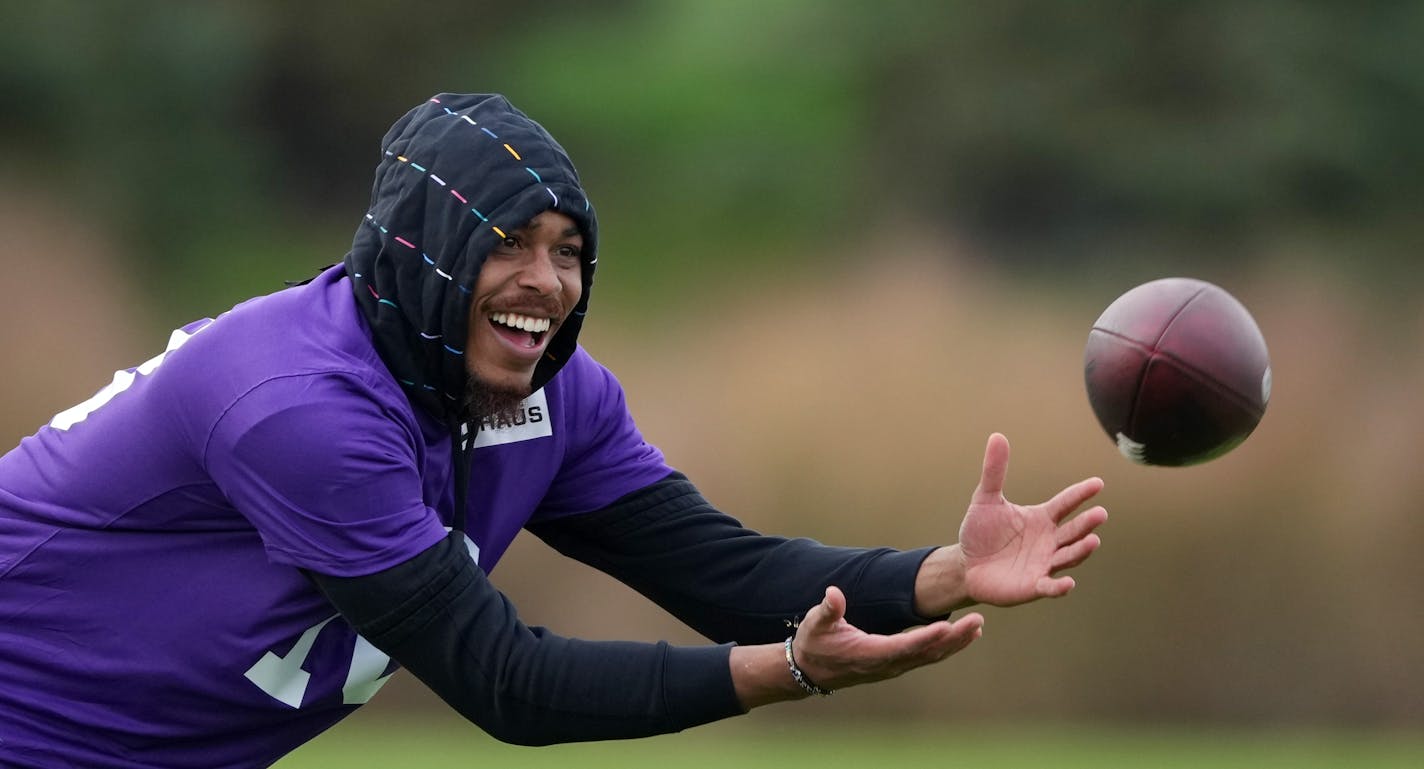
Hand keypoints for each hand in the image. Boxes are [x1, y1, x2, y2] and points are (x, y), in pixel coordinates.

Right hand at [791, 586, 983, 692]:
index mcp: (869, 654)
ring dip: (955, 643)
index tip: (947, 626)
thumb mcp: (816, 624)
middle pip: (926, 653)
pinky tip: (961, 636)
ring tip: (977, 627)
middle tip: (977, 622)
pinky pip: (926, 657)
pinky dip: (945, 647)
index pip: (903, 646)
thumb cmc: (814, 643)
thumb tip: (833, 593)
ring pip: (930, 657)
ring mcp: (893, 666)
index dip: (925, 637)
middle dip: (953, 639)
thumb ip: (828, 610)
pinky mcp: (896, 664)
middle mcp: (886, 664)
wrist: (810, 671)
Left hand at [956, 432, 1106, 606]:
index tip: (1098, 483)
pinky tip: (1068, 583)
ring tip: (1093, 541)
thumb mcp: (986, 499)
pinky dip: (1059, 587)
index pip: (1066, 503)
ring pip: (1068, 556)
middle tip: (1100, 513)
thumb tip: (997, 436)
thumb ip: (994, 471)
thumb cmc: (980, 532)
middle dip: (1087, 523)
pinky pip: (1050, 587)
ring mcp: (1044, 563)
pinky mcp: (1033, 586)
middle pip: (1073, 530)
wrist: (966, 565)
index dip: (1081, 494)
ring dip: (1081, 550)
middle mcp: (1049, 540)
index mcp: (1042, 518)